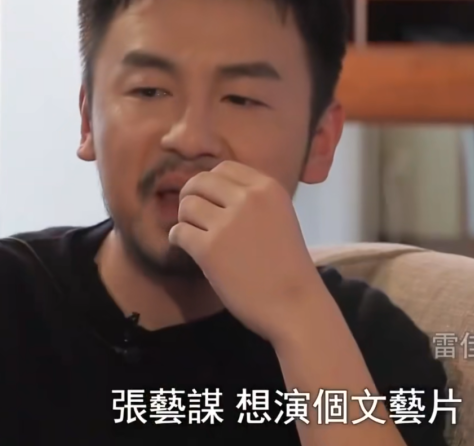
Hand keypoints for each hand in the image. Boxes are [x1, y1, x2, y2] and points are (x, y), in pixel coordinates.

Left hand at [168, 160, 325, 343]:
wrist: (295, 305)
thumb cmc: (288, 267)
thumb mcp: (280, 217)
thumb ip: (253, 201)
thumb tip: (212, 191)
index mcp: (268, 188)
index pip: (224, 168)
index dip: (211, 184)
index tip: (210, 201)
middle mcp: (248, 198)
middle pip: (200, 182)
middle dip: (192, 197)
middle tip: (194, 217)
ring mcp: (227, 223)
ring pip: (186, 205)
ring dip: (185, 220)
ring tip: (196, 236)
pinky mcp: (208, 249)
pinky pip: (178, 232)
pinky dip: (178, 240)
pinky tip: (189, 250)